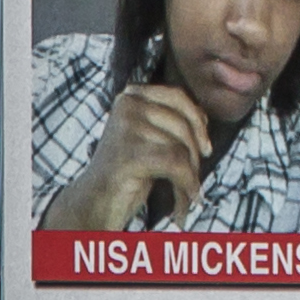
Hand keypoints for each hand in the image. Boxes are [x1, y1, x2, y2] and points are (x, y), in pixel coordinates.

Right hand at [43, 77, 218, 229]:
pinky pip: (175, 164)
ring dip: (190, 175)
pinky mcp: (130, 153)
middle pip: (182, 124)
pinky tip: (187, 201)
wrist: (94, 203)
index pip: (177, 96)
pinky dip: (186, 183)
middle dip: (195, 154)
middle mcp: (127, 105)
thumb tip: (204, 117)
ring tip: (186, 194)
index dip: (197, 121)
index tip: (205, 147)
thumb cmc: (126, 172)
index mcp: (131, 96)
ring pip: (181, 147)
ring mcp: (126, 127)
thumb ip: (170, 122)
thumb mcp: (148, 138)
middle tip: (196, 178)